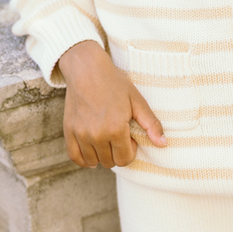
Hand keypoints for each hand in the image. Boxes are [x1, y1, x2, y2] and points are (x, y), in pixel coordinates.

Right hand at [56, 41, 166, 167]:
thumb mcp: (137, 101)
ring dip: (101, 155)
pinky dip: (83, 159)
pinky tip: (92, 152)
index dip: (130, 150)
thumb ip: (151, 124)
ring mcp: (80, 134)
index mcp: (115, 129)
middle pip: (109, 162)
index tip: (128, 136)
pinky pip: (75, 157)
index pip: (124, 159)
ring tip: (105, 138)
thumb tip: (163, 144)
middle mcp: (96, 135)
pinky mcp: (69, 130)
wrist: (86, 69)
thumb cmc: (114, 84)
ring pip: (93, 161)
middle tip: (117, 135)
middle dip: (116, 152)